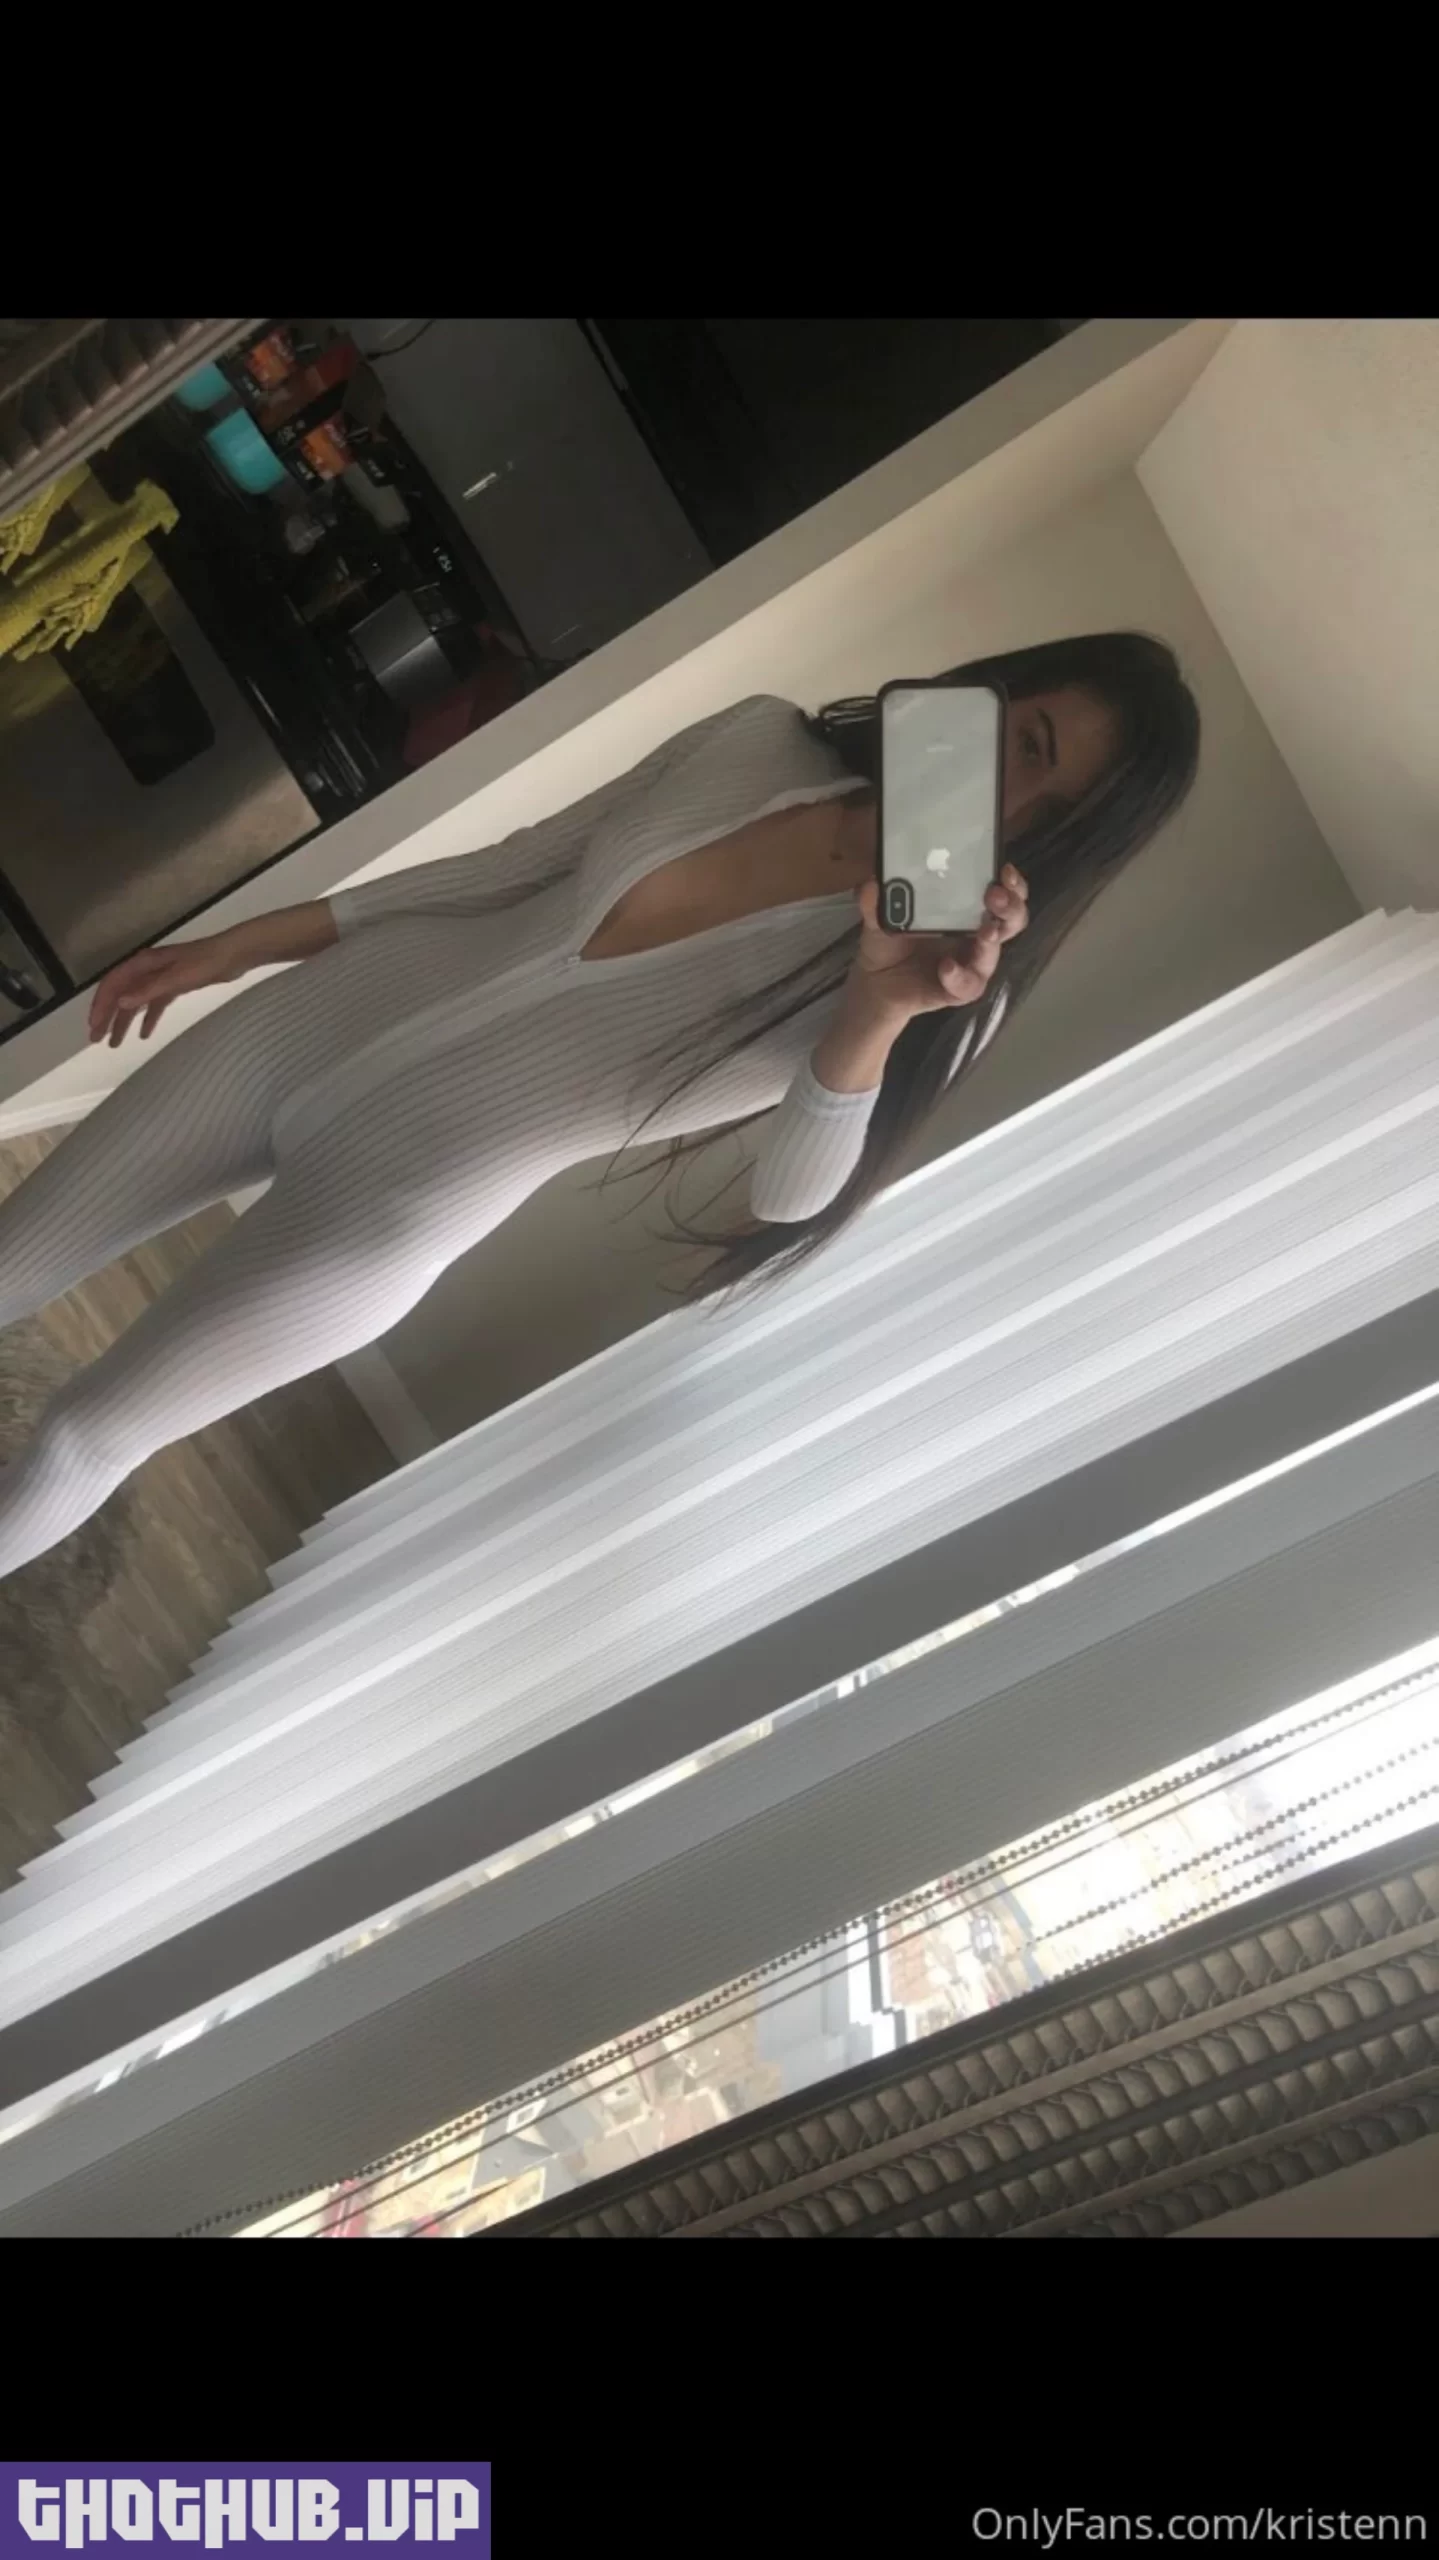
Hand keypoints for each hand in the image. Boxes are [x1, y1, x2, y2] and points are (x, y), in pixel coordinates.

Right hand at [88, 930, 243, 1048]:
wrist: (234, 955)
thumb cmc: (205, 963)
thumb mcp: (176, 978)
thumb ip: (148, 990)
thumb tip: (119, 1004)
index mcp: (142, 964)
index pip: (112, 985)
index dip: (100, 1005)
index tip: (93, 1027)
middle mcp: (147, 970)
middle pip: (120, 994)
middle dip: (107, 1017)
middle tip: (96, 1040)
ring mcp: (161, 978)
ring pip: (136, 1002)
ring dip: (124, 1022)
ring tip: (114, 1044)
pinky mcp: (175, 986)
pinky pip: (155, 1005)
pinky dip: (148, 1019)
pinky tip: (144, 1035)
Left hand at [850, 864, 1029, 1021]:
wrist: (876, 983)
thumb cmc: (890, 941)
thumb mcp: (879, 918)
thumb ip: (875, 902)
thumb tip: (871, 884)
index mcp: (967, 910)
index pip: (1002, 892)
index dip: (1012, 883)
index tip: (1004, 869)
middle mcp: (976, 935)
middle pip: (1011, 921)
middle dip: (1011, 907)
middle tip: (994, 896)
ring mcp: (971, 964)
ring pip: (995, 954)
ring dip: (991, 942)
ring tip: (984, 932)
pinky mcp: (960, 989)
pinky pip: (968, 984)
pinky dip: (959, 975)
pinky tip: (946, 967)